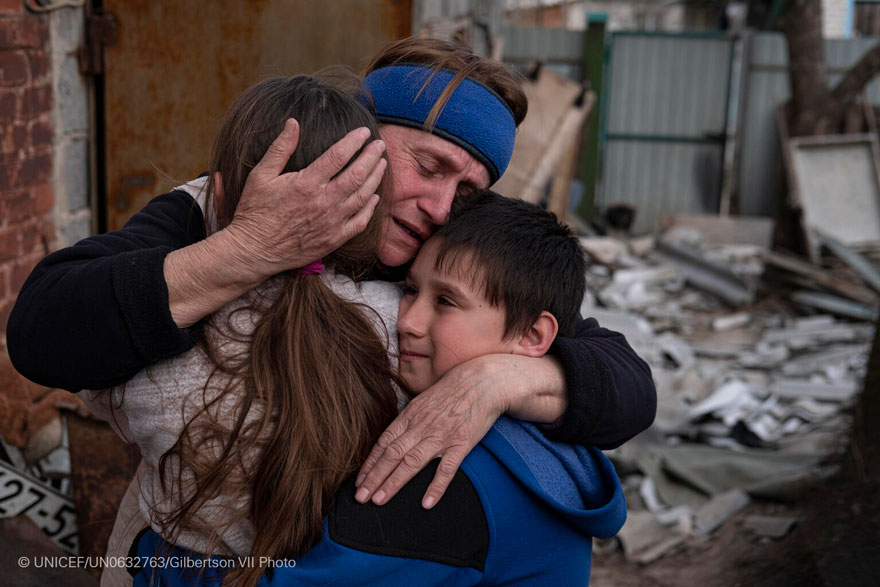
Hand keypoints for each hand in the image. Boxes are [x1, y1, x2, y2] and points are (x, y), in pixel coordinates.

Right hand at [225, 118, 386, 276]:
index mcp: (307, 183)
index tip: (364, 131)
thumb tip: (293, 122)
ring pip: (363, 196)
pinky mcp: (334, 239)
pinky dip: (370, 209)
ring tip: (382, 164)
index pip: (338, 155)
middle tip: (380, 145)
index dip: (354, 141)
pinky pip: (360, 222)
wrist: (254, 250)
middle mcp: (324, 202)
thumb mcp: (260, 175)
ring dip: (376, 178)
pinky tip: (374, 197)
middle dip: (372, 156)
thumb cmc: (255, 211)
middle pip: (358, 174)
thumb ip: (280, 148)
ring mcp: (332, 222)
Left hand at [354, 355, 505, 508]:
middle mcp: (422, 427)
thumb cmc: (452, 390)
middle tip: (360, 497)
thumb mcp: (424, 400)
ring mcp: (441, 436)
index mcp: (411, 415)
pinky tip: (426, 503)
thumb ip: (409, 419)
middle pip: (392, 455)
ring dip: (393, 483)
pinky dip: (436, 486)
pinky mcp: (461, 444)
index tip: (360, 480)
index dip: (370, 463)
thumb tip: (393, 437)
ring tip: (379, 500)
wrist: (482, 382)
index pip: (384, 442)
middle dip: (374, 478)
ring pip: (412, 463)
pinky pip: (447, 469)